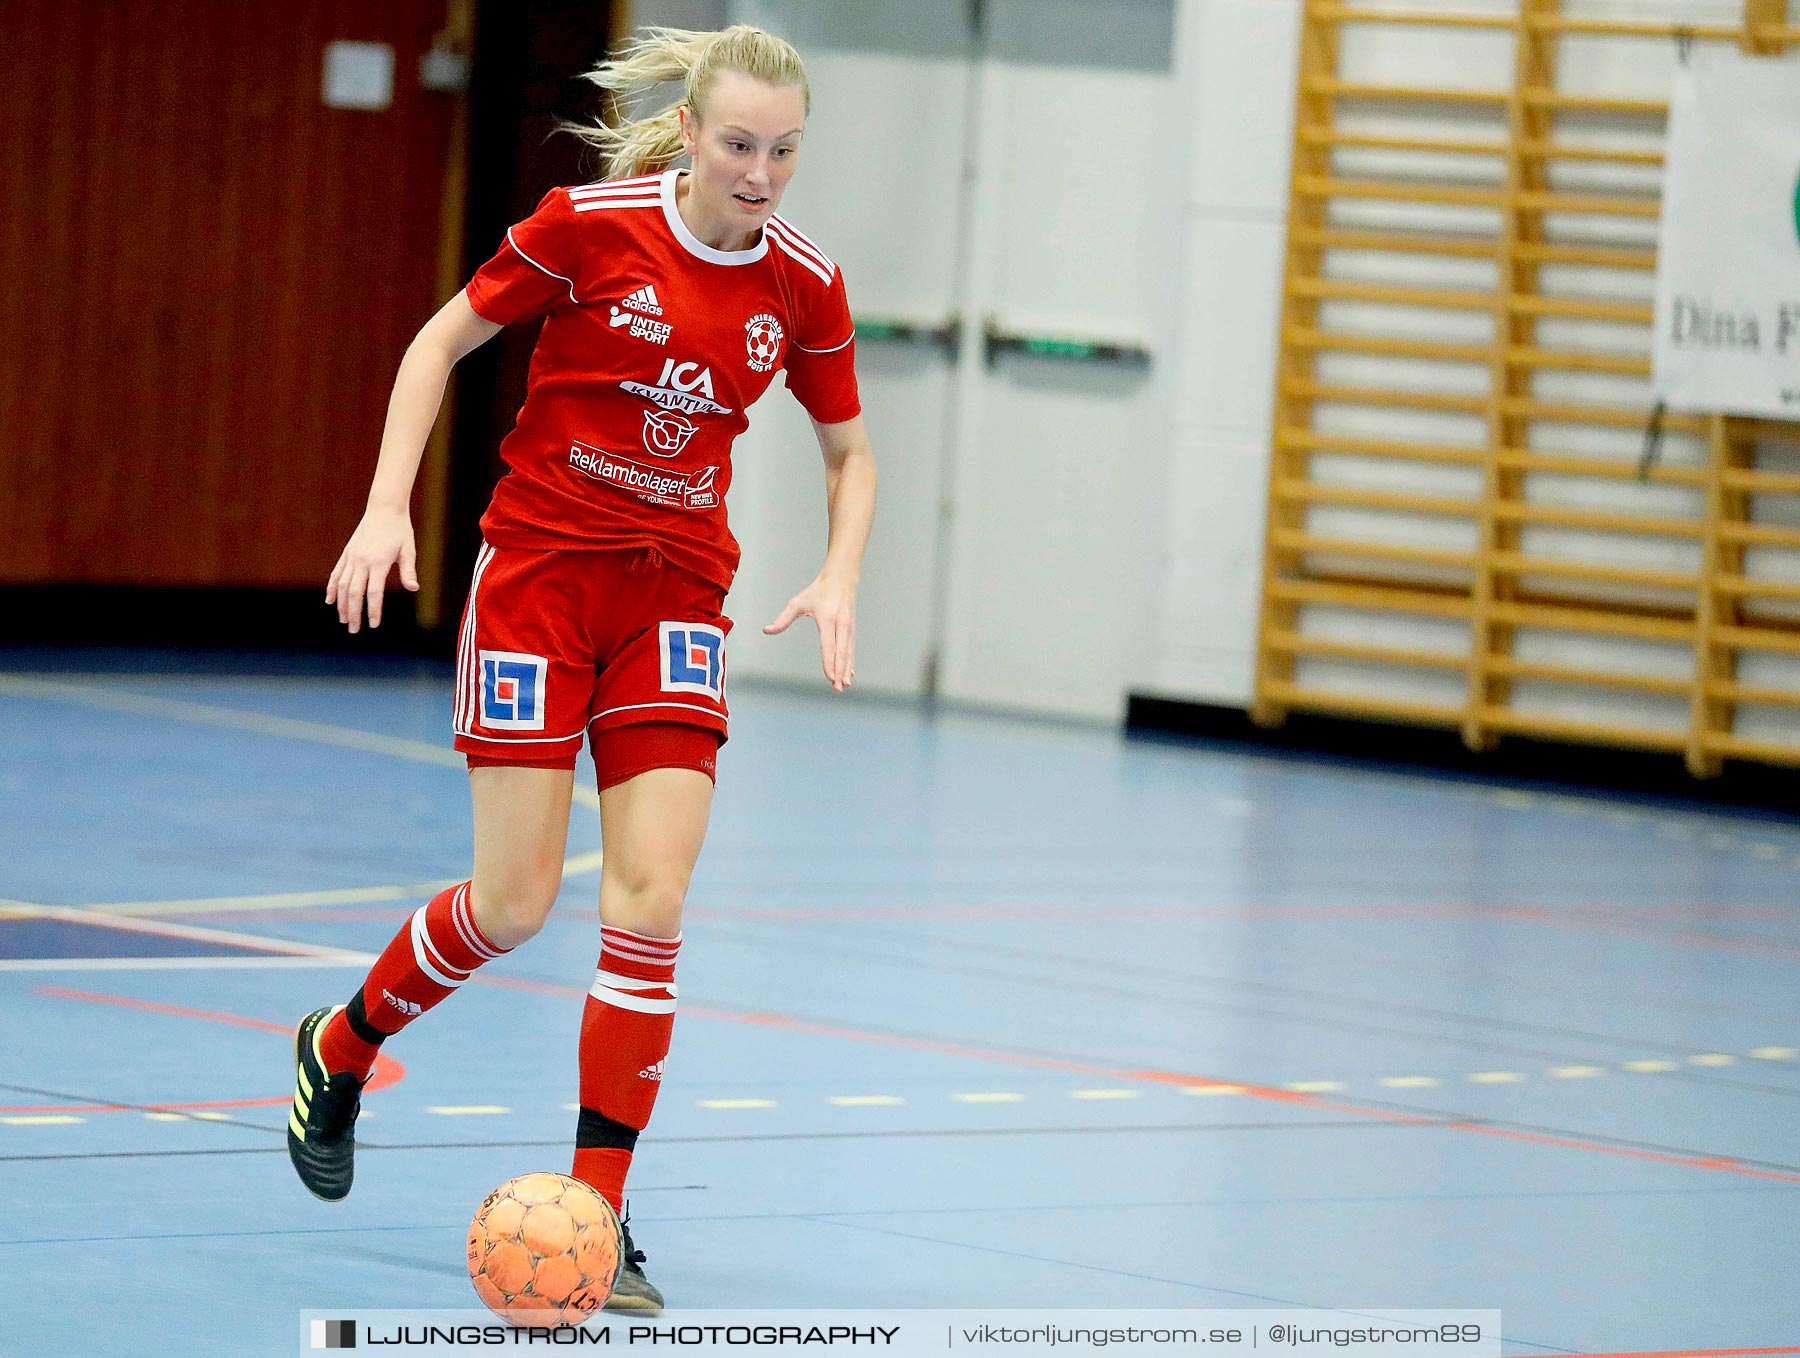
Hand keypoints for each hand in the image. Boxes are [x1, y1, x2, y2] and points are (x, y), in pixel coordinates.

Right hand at [325, 506, 418, 632]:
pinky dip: (332, 588)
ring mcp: (352, 557)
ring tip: (343, 620)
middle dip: (353, 613)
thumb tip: (414, 588)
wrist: (384, 509)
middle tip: (354, 630)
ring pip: (342, 585)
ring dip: (341, 604)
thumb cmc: (400, 531)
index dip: (373, 610)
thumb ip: (408, 571)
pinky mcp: (347, 553)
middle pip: (354, 593)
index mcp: (379, 562)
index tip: (374, 625)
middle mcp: (362, 561)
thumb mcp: (408, 550)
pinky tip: (330, 601)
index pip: (374, 592)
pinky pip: (336, 573)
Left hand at [763, 572, 856, 691]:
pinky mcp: (853, 629)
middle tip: (838, 688)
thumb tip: (767, 630)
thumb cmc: (818, 591)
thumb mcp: (798, 602)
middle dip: (840, 671)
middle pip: (841, 652)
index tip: (829, 677)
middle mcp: (841, 624)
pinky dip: (850, 662)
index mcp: (827, 618)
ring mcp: (849, 627)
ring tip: (845, 685)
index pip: (828, 645)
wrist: (842, 579)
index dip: (829, 662)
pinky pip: (851, 649)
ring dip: (846, 669)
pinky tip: (849, 674)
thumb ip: (783, 619)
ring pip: (848, 652)